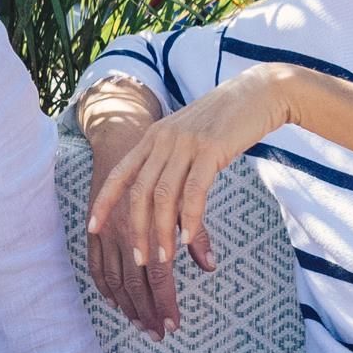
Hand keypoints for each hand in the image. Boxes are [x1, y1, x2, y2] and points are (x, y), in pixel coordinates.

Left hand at [85, 68, 294, 336]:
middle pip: (139, 192)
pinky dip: (189, 218)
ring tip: (163, 258)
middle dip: (135, 229)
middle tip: (138, 260)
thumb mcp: (189, 138)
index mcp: (153, 137)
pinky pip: (194, 190)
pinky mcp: (211, 148)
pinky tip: (188, 239)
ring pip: (164, 195)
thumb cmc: (225, 120)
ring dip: (161, 231)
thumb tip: (168, 201)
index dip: (104, 202)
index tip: (93, 228)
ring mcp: (186, 143)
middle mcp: (163, 139)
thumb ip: (174, 162)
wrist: (260, 93)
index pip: (119, 173)